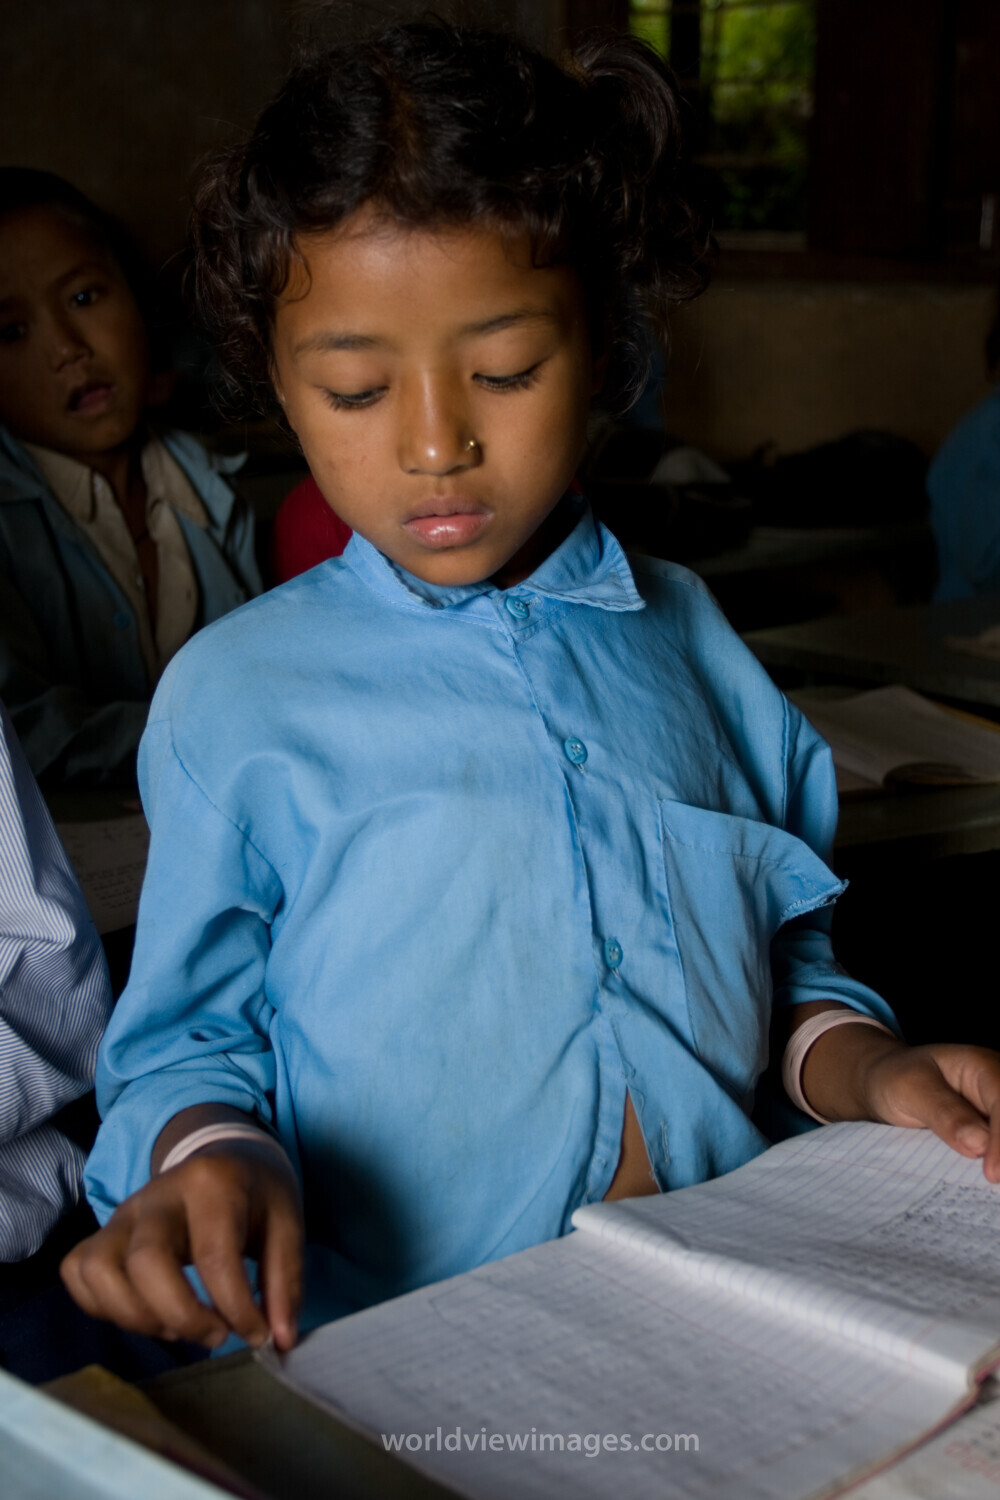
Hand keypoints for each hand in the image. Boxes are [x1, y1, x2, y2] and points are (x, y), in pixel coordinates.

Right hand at [61, 1138, 303, 1350]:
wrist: (224, 1154)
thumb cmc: (256, 1194)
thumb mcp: (288, 1223)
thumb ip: (286, 1281)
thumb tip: (279, 1342)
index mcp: (211, 1183)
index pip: (214, 1255)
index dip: (236, 1308)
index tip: (258, 1334)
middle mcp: (157, 1194)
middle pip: (145, 1262)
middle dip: (181, 1315)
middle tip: (217, 1334)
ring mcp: (123, 1213)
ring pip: (99, 1269)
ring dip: (135, 1316)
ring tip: (177, 1327)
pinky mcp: (103, 1231)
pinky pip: (78, 1272)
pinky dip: (102, 1306)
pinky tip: (146, 1313)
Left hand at [861, 1043, 999, 1183]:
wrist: (886, 1081)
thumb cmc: (896, 1078)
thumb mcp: (910, 1090)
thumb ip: (943, 1113)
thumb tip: (980, 1145)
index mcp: (982, 1067)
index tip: (992, 1175)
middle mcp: (998, 1086)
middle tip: (993, 1185)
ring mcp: (997, 1109)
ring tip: (990, 1192)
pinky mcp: (992, 1128)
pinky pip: (997, 1148)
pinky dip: (995, 1163)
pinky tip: (988, 1180)